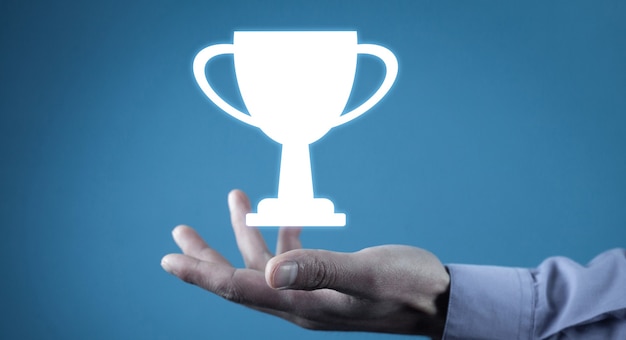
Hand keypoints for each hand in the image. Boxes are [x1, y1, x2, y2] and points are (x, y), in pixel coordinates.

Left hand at [161, 190, 449, 337]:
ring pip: (263, 265)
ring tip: (233, 199)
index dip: (202, 273)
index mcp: (303, 305)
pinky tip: (281, 213)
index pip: (240, 289)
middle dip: (207, 256)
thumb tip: (269, 271)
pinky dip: (282, 234)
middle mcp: (299, 303)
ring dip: (243, 234)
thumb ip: (320, 269)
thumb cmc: (409, 287)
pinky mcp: (324, 282)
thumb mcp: (367, 274)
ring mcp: (310, 293)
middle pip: (239, 280)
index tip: (170, 259)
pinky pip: (292, 259)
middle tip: (178, 234)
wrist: (437, 302)